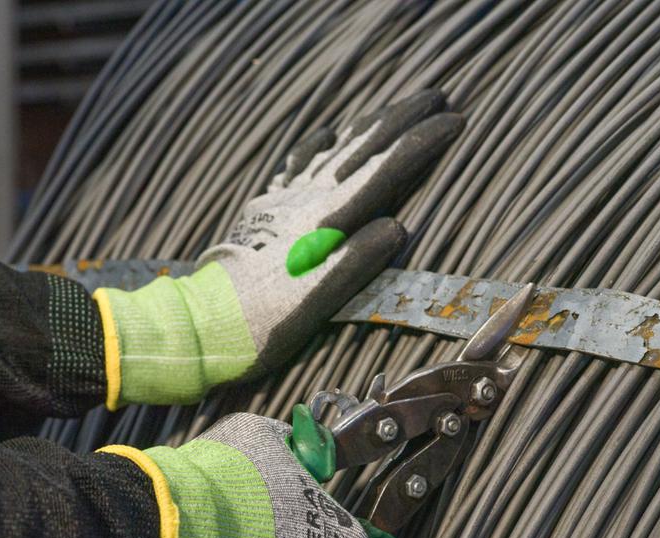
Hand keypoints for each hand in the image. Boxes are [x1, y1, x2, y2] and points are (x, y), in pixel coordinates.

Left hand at [199, 89, 464, 371]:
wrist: (203, 321)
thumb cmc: (263, 322)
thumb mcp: (315, 301)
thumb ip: (356, 261)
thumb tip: (398, 227)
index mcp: (327, 220)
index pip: (385, 169)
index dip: (422, 142)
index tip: (456, 119)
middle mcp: (306, 200)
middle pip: (363, 147)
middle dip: (404, 118)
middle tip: (439, 94)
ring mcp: (284, 200)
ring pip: (334, 149)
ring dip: (368, 125)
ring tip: (393, 107)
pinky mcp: (266, 210)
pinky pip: (296, 164)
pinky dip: (317, 144)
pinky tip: (325, 134)